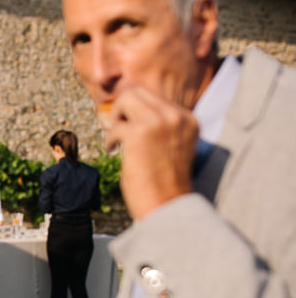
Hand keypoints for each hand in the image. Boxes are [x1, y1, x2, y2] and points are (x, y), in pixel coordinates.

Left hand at [103, 86, 198, 219]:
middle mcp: (176, 116)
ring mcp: (159, 122)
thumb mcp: (171, 145)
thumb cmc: (166, 182)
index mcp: (188, 119)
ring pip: (126, 98)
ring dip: (116, 118)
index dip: (134, 110)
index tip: (129, 128)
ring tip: (117, 139)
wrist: (168, 206)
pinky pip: (114, 126)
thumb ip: (159, 125)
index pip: (154, 96)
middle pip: (138, 91)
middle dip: (122, 108)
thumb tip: (128, 108)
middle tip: (120, 130)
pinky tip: (114, 151)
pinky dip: (109, 139)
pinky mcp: (139, 134)